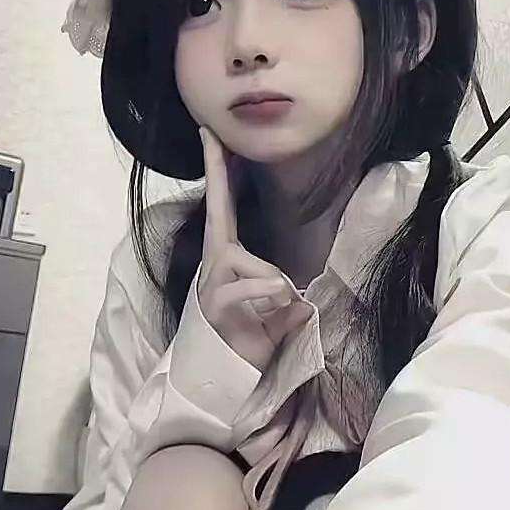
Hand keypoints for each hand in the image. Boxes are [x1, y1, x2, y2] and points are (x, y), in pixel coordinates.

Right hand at [196, 126, 313, 372]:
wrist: (229, 375)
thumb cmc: (253, 334)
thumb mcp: (275, 307)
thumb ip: (283, 292)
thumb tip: (298, 298)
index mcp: (230, 255)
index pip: (225, 205)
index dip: (220, 171)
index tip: (211, 136)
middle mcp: (216, 262)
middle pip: (217, 210)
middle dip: (216, 171)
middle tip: (211, 134)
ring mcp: (212, 281)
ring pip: (244, 261)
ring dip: (270, 284)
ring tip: (278, 309)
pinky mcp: (216, 304)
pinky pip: (250, 288)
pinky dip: (269, 294)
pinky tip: (278, 306)